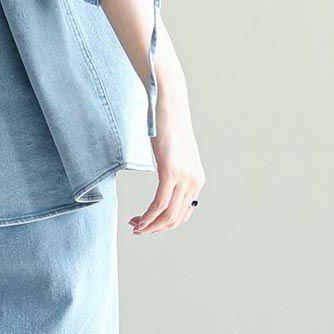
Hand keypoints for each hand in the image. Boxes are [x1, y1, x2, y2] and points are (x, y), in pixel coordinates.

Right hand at [130, 91, 204, 235]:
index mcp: (197, 179)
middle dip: (155, 229)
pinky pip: (160, 203)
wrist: (169, 104)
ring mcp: (184, 177)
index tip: (146, 224)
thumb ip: (171, 172)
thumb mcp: (172, 155)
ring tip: (135, 227)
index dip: (164, 225)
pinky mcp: (171, 171)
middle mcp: (195, 181)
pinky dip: (148, 216)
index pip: (183, 214)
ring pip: (168, 215)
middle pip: (176, 218)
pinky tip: (139, 220)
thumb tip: (162, 185)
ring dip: (150, 226)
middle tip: (137, 229)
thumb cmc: (166, 126)